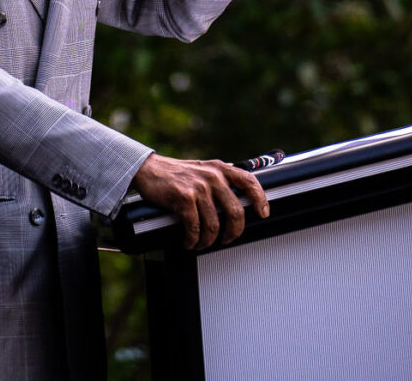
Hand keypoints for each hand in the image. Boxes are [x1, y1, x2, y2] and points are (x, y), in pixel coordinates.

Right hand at [132, 153, 269, 249]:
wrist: (148, 169)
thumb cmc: (176, 174)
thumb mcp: (203, 170)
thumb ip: (220, 181)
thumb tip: (237, 204)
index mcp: (220, 169)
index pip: (249, 181)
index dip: (260, 199)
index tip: (263, 213)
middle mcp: (212, 177)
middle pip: (235, 212)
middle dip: (233, 232)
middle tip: (226, 239)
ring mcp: (199, 188)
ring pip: (214, 225)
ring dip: (208, 241)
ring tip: (202, 243)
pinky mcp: (184, 198)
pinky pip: (195, 227)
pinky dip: (193, 239)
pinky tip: (189, 241)